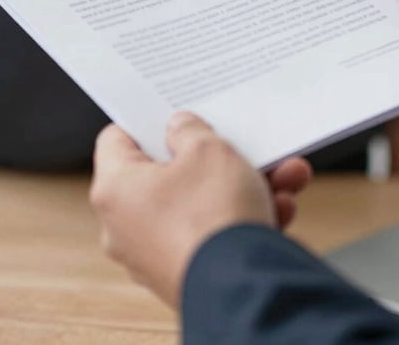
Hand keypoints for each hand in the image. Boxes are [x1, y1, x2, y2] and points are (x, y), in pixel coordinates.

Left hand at [90, 112, 311, 307]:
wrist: (242, 287)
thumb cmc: (214, 213)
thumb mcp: (207, 150)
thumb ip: (190, 129)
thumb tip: (179, 127)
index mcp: (115, 189)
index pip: (117, 139)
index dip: (147, 120)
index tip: (175, 111)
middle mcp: (126, 226)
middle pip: (169, 173)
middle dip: (215, 155)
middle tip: (237, 140)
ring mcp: (155, 254)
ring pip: (200, 203)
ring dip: (242, 185)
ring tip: (283, 174)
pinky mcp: (187, 274)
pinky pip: (213, 234)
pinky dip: (243, 218)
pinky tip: (282, 207)